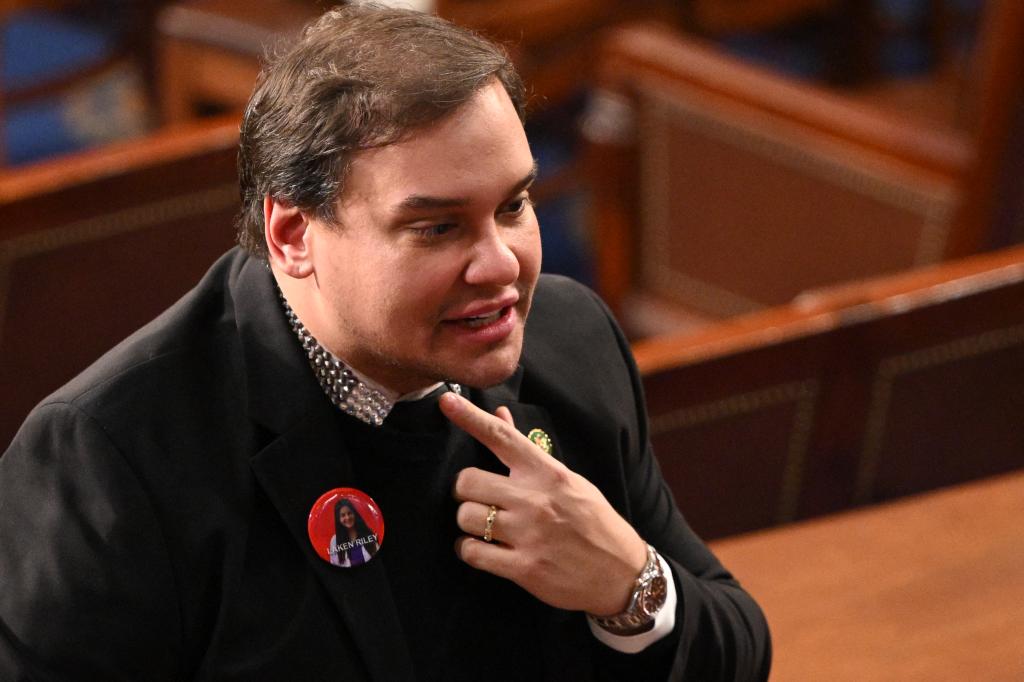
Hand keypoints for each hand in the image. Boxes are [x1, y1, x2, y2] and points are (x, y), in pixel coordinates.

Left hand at [439, 392, 647, 615]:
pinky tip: (482, 550)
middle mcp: (535, 499)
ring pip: (465, 517)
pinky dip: (469, 550)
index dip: (470, 418)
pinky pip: (473, 552)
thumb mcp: (568, 480)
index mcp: (547, 473)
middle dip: (465, 491)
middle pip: (468, 481)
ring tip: (485, 527)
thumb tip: (499, 414)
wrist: (622, 573)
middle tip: (478, 499)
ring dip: (468, 523)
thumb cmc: (593, 521)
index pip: (502, 437)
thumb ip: (529, 451)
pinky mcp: (524, 567)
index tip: (446, 401)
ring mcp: (529, 534)